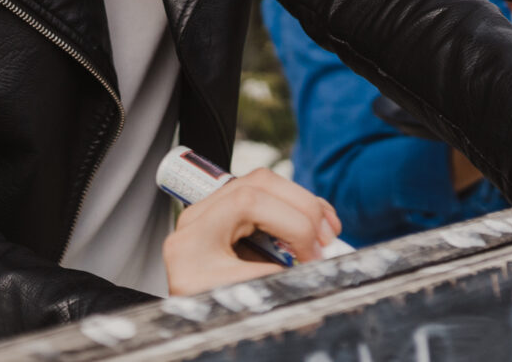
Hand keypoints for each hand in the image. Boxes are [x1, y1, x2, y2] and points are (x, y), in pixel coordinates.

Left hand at [162, 168, 341, 295]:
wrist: (184, 327)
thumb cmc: (201, 313)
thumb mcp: (232, 300)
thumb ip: (265, 280)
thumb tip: (307, 266)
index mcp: (194, 238)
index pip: (246, 202)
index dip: (290, 223)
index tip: (311, 254)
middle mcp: (198, 219)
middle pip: (257, 184)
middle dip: (302, 207)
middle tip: (325, 240)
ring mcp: (211, 213)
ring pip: (262, 184)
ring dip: (301, 203)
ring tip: (327, 231)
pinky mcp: (226, 217)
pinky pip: (263, 196)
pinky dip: (293, 207)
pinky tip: (316, 223)